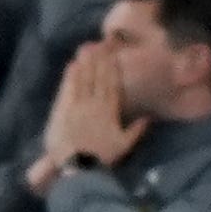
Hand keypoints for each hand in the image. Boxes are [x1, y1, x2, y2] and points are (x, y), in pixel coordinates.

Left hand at [42, 43, 148, 169]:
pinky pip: (67, 90)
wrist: (78, 168)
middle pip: (97, 78)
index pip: (111, 85)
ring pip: (82, 80)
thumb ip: (136, 131)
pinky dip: (70, 77)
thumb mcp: (124, 146)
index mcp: (109, 111)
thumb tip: (149, 118)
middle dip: (98, 59)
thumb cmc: (102, 158)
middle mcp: (94, 104)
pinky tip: (72, 66)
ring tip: (86, 48)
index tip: (112, 54)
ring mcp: (76, 106)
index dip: (111, 68)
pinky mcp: (61, 112)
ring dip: (85, 63)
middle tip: (99, 43)